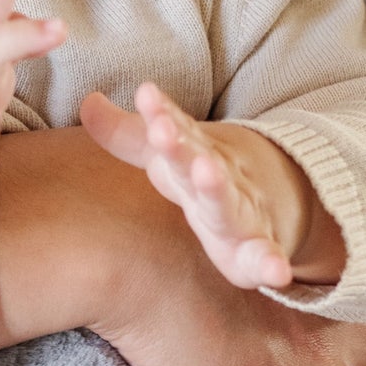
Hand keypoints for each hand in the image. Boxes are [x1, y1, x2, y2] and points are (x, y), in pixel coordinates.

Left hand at [78, 83, 345, 292]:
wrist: (277, 196)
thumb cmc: (203, 178)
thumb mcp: (167, 155)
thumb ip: (126, 134)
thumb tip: (88, 102)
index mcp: (193, 158)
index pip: (176, 133)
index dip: (160, 115)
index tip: (146, 94)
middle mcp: (218, 181)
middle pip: (197, 163)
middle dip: (181, 149)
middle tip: (162, 131)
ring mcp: (240, 214)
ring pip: (228, 203)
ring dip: (217, 189)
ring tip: (206, 174)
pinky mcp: (257, 251)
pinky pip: (264, 259)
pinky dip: (271, 264)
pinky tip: (276, 271)